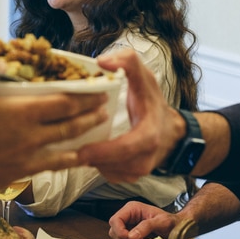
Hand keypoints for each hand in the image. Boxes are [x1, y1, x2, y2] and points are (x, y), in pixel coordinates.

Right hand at [0, 77, 107, 195]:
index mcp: (22, 112)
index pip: (63, 102)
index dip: (84, 96)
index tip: (97, 90)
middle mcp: (32, 135)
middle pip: (71, 124)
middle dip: (91, 114)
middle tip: (104, 107)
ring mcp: (29, 156)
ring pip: (67, 146)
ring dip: (86, 136)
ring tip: (99, 129)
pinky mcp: (22, 172)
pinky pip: (54, 166)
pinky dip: (70, 161)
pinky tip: (77, 159)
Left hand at [76, 48, 183, 181]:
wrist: (170, 132)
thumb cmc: (153, 104)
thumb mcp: (145, 78)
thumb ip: (127, 62)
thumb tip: (102, 62)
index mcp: (149, 136)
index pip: (126, 148)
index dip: (103, 151)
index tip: (82, 149)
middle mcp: (145, 159)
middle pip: (113, 165)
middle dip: (90, 157)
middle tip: (69, 148)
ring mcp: (139, 172)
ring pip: (108, 172)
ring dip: (92, 160)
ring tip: (76, 146)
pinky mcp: (131, 177)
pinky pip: (109, 175)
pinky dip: (98, 164)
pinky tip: (90, 151)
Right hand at [108, 201, 179, 238]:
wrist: (178, 228)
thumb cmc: (172, 222)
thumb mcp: (162, 222)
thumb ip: (147, 226)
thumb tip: (131, 236)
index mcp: (132, 208)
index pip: (115, 220)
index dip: (120, 231)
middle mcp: (128, 216)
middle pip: (113, 230)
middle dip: (123, 238)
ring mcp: (128, 226)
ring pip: (117, 238)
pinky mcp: (131, 236)